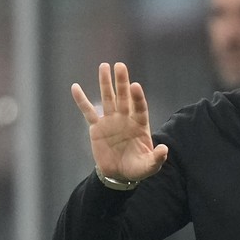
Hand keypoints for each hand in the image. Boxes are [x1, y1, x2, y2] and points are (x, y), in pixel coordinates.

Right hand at [71, 62, 168, 180]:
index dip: (137, 97)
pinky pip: (88, 111)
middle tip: (120, 65)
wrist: (119, 174)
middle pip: (124, 97)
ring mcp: (111, 121)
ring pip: (108, 98)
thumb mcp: (149, 166)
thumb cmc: (137, 168)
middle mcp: (126, 118)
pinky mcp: (97, 127)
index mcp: (140, 124)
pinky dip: (82, 100)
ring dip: (105, 83)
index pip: (140, 107)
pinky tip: (75, 87)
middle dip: (122, 82)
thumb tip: (164, 150)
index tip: (135, 85)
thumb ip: (157, 158)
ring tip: (104, 66)